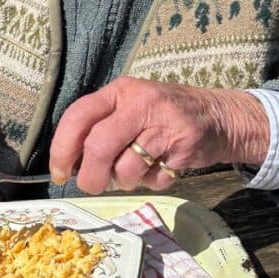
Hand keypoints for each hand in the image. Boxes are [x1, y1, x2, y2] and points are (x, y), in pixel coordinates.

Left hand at [49, 77, 269, 194]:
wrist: (218, 116)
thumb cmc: (163, 114)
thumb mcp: (130, 106)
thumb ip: (101, 127)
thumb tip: (70, 165)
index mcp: (120, 91)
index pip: (79, 116)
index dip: (62, 148)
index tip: (60, 172)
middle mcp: (140, 103)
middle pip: (99, 147)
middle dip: (90, 176)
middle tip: (92, 185)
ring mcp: (163, 125)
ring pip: (126, 169)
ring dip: (126, 181)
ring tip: (138, 169)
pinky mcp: (183, 147)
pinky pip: (154, 179)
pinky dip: (153, 182)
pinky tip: (162, 166)